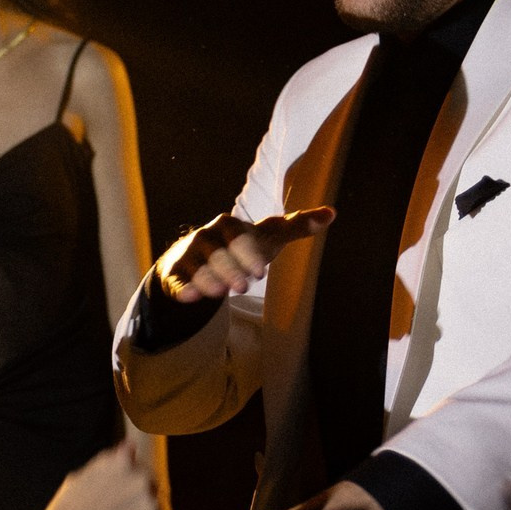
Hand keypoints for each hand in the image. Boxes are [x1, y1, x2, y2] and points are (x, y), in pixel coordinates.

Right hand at [156, 204, 334, 303]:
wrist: (199, 255)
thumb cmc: (240, 246)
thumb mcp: (268, 236)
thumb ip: (297, 226)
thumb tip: (333, 212)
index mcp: (230, 225)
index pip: (239, 236)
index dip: (249, 254)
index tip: (261, 272)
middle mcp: (207, 236)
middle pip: (218, 253)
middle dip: (230, 270)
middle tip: (243, 287)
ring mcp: (190, 254)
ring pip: (198, 267)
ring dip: (209, 280)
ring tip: (220, 293)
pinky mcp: (177, 272)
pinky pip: (178, 280)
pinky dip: (184, 288)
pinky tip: (191, 297)